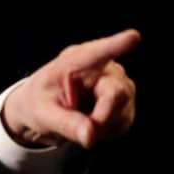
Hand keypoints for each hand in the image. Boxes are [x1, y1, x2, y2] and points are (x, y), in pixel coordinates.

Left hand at [2, 29, 140, 148]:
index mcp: (76, 60)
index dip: (116, 45)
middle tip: (81, 133)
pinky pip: (122, 123)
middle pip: (116, 94)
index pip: (98, 53)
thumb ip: (64, 123)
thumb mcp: (42, 114)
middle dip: (100, 120)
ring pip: (122, 112)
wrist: (46, 108)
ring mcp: (120, 84)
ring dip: (99, 128)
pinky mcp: (126, 101)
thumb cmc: (41, 102)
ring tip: (78, 120)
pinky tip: (90, 122)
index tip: (133, 37)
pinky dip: (105, 131)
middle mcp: (104, 68)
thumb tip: (90, 136)